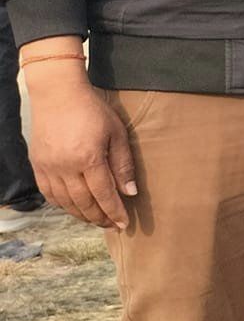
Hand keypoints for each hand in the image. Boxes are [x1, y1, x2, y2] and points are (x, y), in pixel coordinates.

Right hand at [23, 51, 137, 228]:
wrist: (58, 94)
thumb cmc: (93, 110)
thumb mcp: (116, 133)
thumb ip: (123, 164)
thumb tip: (129, 192)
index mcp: (88, 158)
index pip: (104, 194)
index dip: (114, 212)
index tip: (124, 225)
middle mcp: (65, 167)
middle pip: (84, 202)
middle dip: (99, 217)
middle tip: (111, 226)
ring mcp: (48, 167)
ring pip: (65, 201)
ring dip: (81, 215)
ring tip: (96, 220)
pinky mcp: (37, 164)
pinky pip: (48, 193)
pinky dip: (62, 204)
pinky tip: (73, 208)